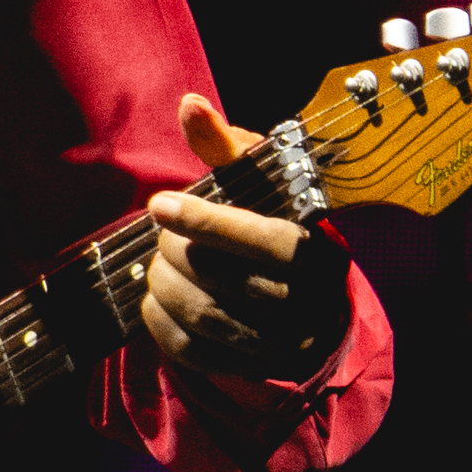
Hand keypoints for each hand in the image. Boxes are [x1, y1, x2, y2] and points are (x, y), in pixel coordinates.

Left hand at [138, 94, 351, 383]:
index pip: (262, 240)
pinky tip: (154, 298)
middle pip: (223, 278)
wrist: (302, 297)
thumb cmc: (270, 220)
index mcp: (316, 250)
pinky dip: (161, 323)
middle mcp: (308, 302)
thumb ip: (223, 146)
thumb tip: (189, 105)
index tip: (159, 204)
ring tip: (154, 263)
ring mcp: (281, 341)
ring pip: (205, 316)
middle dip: (175, 250)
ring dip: (163, 285)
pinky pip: (194, 352)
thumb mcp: (259, 180)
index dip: (205, 222)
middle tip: (160, 234)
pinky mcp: (253, 367)